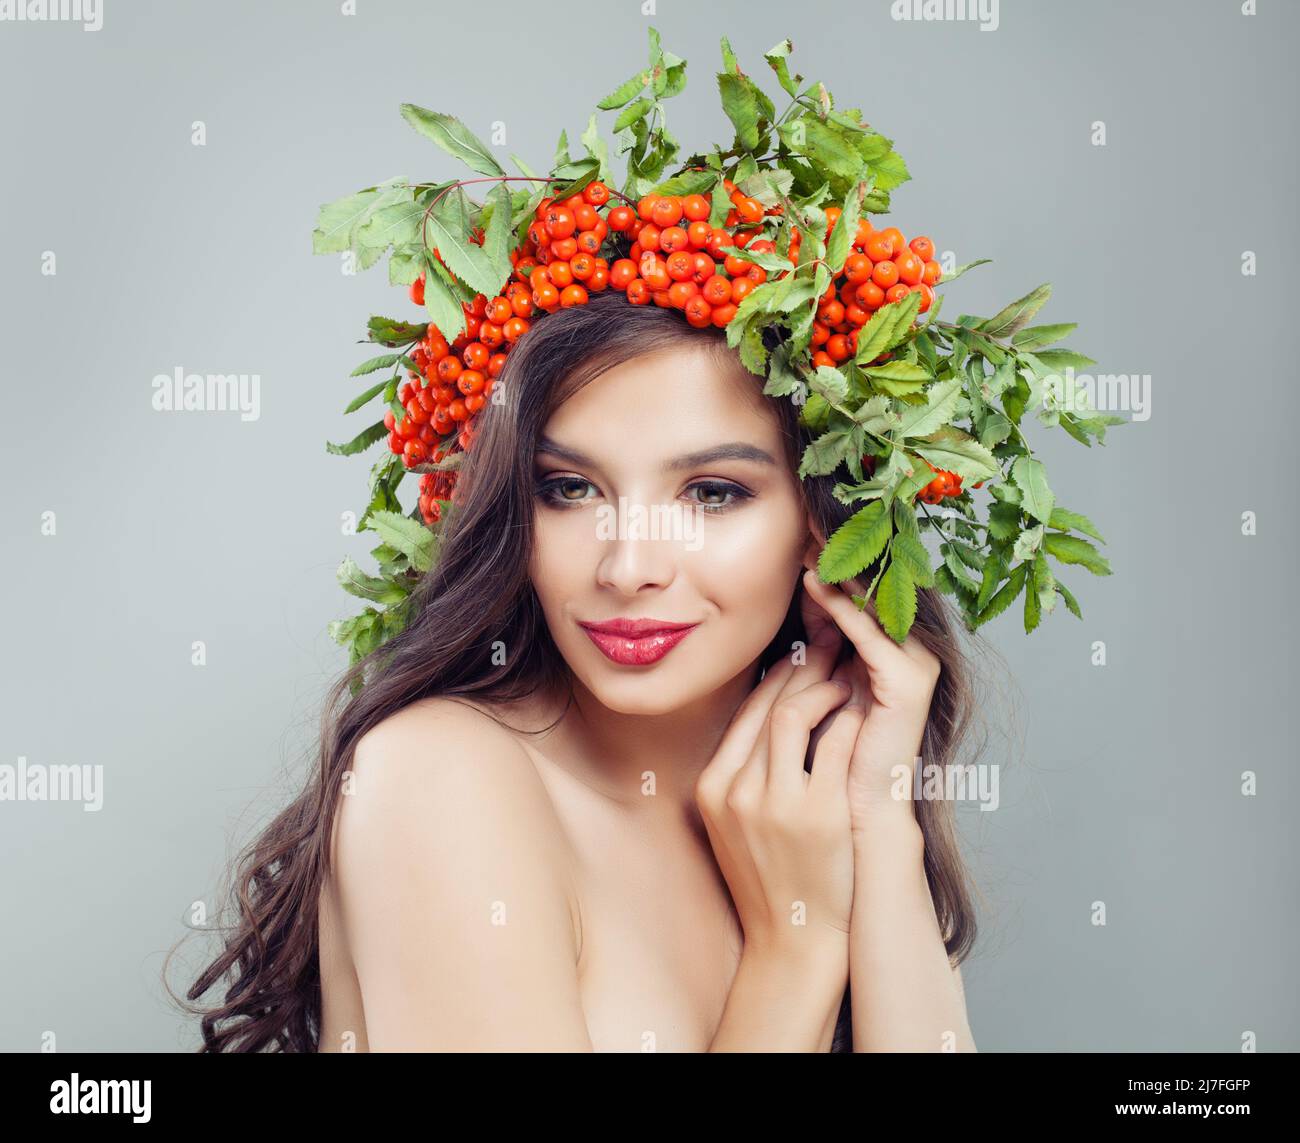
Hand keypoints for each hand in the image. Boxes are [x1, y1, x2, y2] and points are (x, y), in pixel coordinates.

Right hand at [694, 634, 864, 954]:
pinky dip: (851, 720)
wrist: (793, 942)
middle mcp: (737, 789)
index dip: (780, 675)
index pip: (747, 710)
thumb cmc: (772, 877)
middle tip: (835, 644)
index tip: (807, 654)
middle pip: (768, 703)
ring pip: (795, 714)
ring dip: (826, 687)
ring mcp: (776, 802)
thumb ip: (746, 768)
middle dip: (806, 667)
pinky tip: (867, 711)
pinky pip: (836, 746)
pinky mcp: (819, 814)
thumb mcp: (737, 821)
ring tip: (850, 676)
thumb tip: (774, 707)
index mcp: (714, 786)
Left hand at [798, 554, 942, 823]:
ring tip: (807, 541)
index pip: (861, 597)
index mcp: (893, 652)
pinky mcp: (908, 681)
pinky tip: (815, 584)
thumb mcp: (820, 680)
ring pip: (872, 607)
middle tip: (806, 522)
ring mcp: (915, 665)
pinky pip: (869, 635)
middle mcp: (911, 653)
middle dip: (839, 558)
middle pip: (872, 594)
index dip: (832, 565)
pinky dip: (841, 608)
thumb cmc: (832, 752)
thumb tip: (799, 593)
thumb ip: (816, 642)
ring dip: (838, 572)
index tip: (800, 532)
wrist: (856, 810)